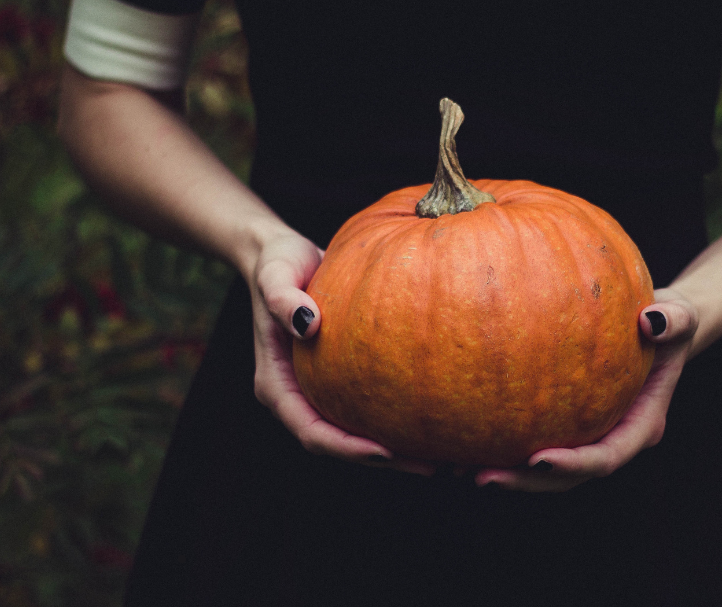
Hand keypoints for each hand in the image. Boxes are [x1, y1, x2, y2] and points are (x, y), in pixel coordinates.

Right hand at [249, 230, 434, 475]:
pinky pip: (372, 408)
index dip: (346, 448)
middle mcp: (299, 397)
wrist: (285, 256)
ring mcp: (321, 391)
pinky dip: (400, 418)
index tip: (385, 452)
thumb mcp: (275, 275)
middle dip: (384, 460)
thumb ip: (283, 298)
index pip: (312, 432)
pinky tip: (440, 416)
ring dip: (399, 449)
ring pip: (359, 433)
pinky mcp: (342, 380)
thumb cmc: (277, 263)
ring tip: (447, 454)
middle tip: (433, 466)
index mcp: (277, 387)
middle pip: (340, 445)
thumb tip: (308, 324)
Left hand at [473, 288, 697, 491]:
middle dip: (526, 483)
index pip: (607, 457)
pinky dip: (499, 444)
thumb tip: (651, 321)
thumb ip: (674, 320)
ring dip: (506, 474)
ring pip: (544, 470)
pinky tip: (460, 439)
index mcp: (641, 425)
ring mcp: (586, 435)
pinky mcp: (563, 424)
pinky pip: (530, 439)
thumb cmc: (667, 320)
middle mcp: (611, 438)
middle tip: (483, 478)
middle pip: (568, 478)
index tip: (538, 460)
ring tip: (459, 469)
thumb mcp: (680, 314)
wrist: (655, 328)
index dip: (574, 466)